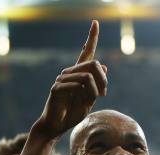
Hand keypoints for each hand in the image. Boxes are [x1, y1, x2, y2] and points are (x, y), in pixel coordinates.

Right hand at [31, 20, 107, 138]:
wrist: (56, 126)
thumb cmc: (71, 113)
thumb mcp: (89, 99)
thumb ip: (96, 85)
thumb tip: (104, 67)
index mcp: (77, 74)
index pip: (86, 52)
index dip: (91, 37)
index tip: (95, 23)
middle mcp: (69, 73)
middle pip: (93, 64)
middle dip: (103, 79)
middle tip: (104, 94)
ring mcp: (62, 79)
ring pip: (87, 76)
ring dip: (95, 90)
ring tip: (95, 100)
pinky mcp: (57, 88)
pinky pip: (78, 85)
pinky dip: (85, 93)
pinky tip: (81, 100)